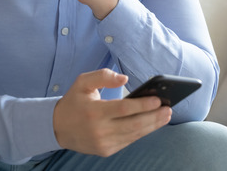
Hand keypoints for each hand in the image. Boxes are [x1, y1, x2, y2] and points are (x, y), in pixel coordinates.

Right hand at [52, 69, 171, 156]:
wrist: (57, 128)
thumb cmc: (74, 101)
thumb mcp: (82, 82)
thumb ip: (103, 76)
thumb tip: (125, 79)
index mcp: (93, 112)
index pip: (123, 109)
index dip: (142, 105)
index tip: (158, 99)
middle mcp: (99, 130)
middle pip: (133, 124)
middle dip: (154, 117)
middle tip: (169, 109)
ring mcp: (103, 143)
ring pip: (134, 135)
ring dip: (152, 126)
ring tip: (165, 116)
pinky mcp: (106, 151)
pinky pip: (128, 141)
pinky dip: (142, 132)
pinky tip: (152, 124)